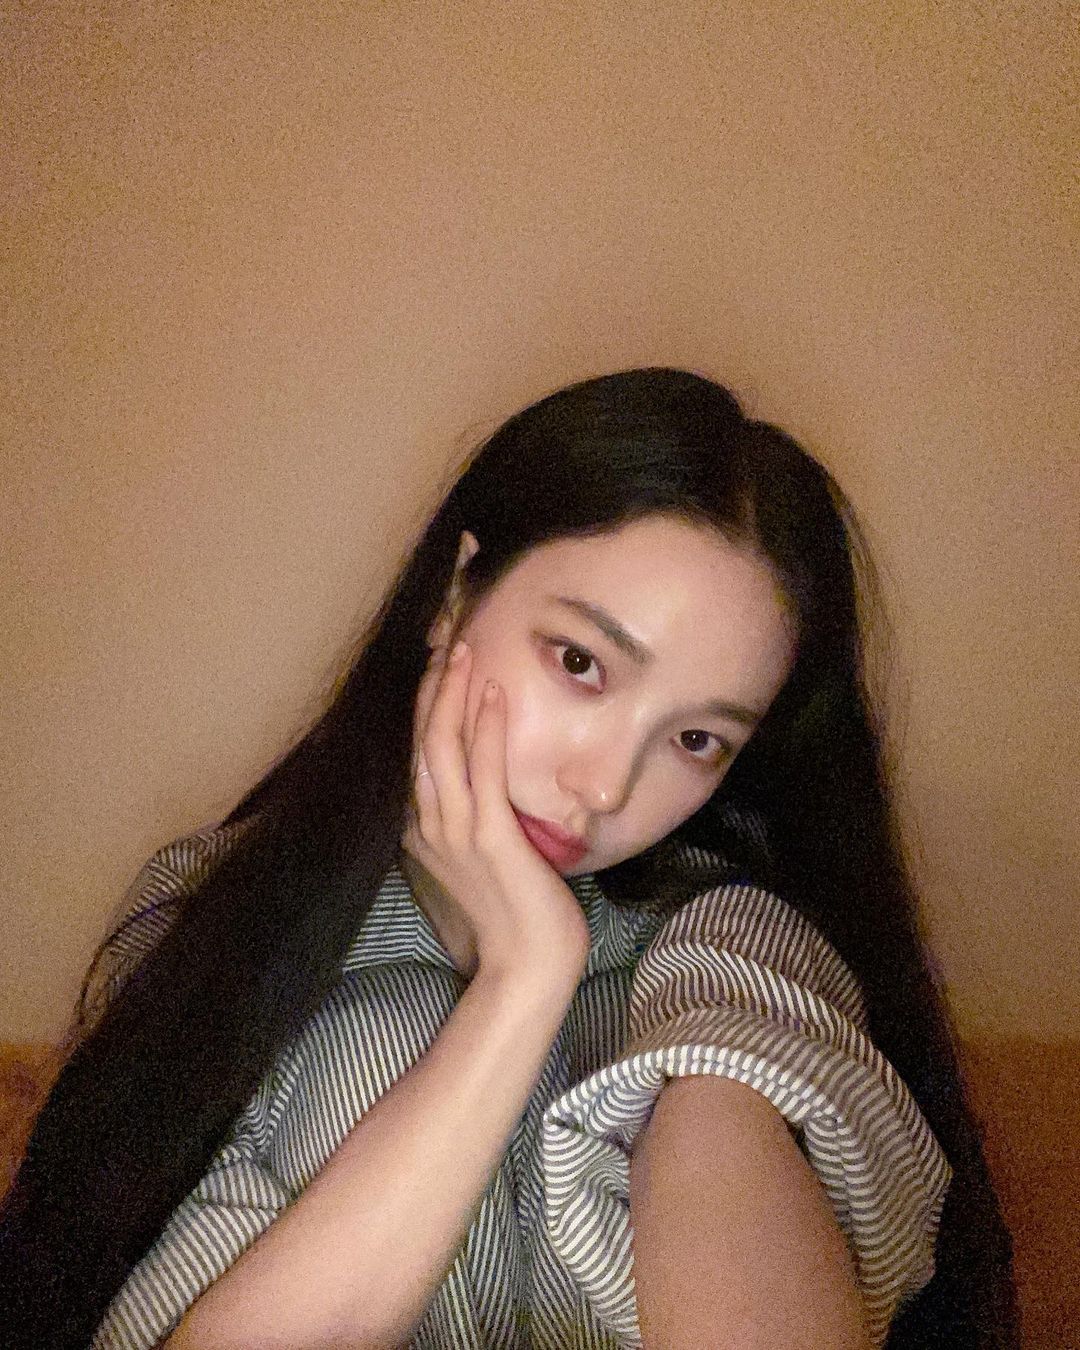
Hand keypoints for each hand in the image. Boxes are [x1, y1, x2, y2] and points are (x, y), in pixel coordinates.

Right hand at [401, 640, 591, 986]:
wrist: (526, 969)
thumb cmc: (514, 917)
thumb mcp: (485, 859)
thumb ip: (475, 821)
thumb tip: (487, 786)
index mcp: (424, 829)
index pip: (417, 752)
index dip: (425, 704)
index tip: (437, 662)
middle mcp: (429, 827)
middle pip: (422, 741)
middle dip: (433, 687)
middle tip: (446, 639)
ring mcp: (455, 834)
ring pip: (443, 749)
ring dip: (452, 696)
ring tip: (462, 651)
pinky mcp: (489, 842)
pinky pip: (483, 775)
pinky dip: (485, 731)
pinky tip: (492, 695)